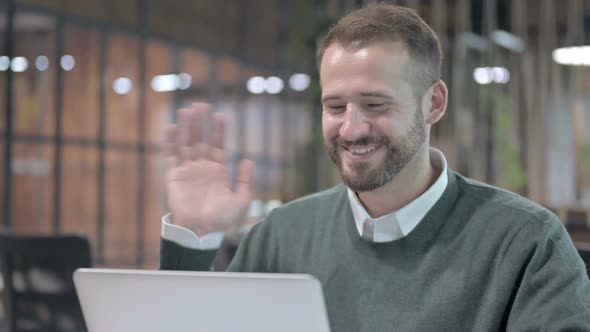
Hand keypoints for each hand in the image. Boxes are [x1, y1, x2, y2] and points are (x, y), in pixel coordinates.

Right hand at [163, 103, 253, 236]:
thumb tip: (248, 160)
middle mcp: (202, 168)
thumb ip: (246, 180)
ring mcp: (188, 170)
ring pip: (186, 143)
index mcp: (218, 171)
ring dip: (186, 127)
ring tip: (187, 109)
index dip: (219, 131)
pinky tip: (171, 126)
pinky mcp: (174, 176)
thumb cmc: (222, 219)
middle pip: (201, 140)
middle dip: (201, 123)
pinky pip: (171, 155)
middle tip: (202, 105)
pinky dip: (170, 141)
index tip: (221, 115)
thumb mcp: (241, 200)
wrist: (200, 230)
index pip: (218, 145)